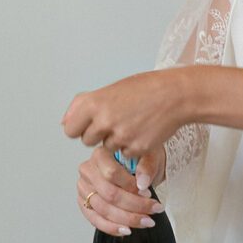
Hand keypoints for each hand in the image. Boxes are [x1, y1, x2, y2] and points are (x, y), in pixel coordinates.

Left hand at [62, 68, 186, 186]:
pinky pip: (126, 153)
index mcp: (95, 103)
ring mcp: (121, 136)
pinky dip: (133, 146)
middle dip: (99, 134)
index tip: (91, 122)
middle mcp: (105, 120)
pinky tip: (144, 130)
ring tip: (134, 122)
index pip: (70, 129)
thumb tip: (64, 122)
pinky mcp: (136, 148)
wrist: (177, 95)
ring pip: (107, 148)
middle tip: (117, 119)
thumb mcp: (112, 89)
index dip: (81, 126)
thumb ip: (84, 104)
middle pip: (87, 141)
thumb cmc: (147, 88)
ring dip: (117, 140)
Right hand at [77, 144, 164, 235]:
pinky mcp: (84, 204)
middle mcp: (88, 170)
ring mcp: (83, 189)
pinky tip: (127, 229)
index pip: (112, 173)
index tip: (148, 194)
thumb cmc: (140, 159)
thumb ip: (147, 166)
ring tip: (146, 222)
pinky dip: (113, 227)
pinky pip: (96, 220)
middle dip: (134, 206)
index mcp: (100, 154)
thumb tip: (142, 183)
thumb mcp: (149, 155)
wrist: (134, 166)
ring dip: (127, 219)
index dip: (130, 186)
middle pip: (109, 194)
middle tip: (153, 211)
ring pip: (104, 209)